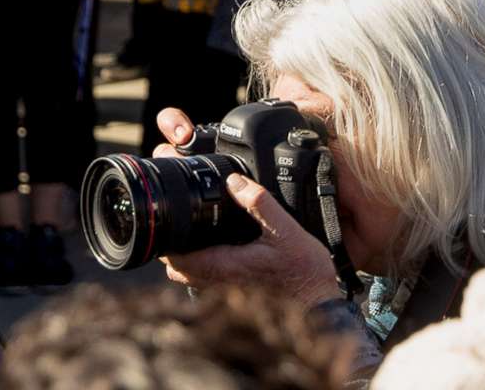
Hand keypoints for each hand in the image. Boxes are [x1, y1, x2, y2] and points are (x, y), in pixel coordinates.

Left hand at [152, 111, 342, 305]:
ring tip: (192, 231)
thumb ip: (260, 204)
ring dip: (186, 256)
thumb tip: (234, 181)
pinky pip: (207, 279)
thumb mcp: (287, 231)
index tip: (166, 219)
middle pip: (177, 270)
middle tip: (177, 221)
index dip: (165, 241)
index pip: (177, 260)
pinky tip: (216, 245)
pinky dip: (202, 263)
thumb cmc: (305, 273)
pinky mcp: (236, 293)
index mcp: (225, 266)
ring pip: (190, 276)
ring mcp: (227, 291)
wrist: (320, 304)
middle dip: (171, 247)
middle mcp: (220, 283)